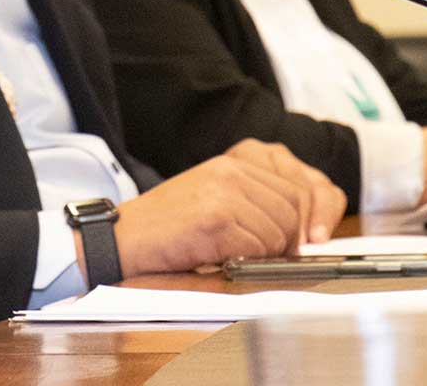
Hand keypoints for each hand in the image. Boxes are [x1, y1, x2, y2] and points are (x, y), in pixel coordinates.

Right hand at [109, 140, 325, 276]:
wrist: (126, 236)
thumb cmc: (169, 225)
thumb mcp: (214, 197)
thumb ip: (253, 202)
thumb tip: (298, 232)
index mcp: (234, 163)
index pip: (294, 190)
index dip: (300, 223)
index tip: (292, 245)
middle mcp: (231, 172)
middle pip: (292, 211)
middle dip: (286, 242)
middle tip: (265, 258)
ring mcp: (224, 194)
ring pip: (276, 233)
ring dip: (261, 255)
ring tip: (234, 256)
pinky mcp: (215, 220)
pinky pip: (254, 249)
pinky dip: (243, 262)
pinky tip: (220, 259)